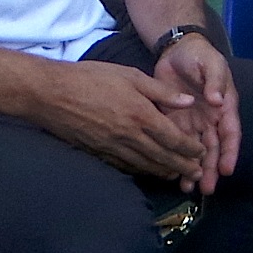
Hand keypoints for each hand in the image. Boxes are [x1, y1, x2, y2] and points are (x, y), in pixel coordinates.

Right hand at [32, 60, 206, 185]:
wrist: (51, 93)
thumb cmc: (92, 78)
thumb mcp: (131, 76)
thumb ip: (162, 91)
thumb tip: (189, 101)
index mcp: (141, 115)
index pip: (173, 138)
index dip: (190, 148)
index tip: (202, 153)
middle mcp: (129, 135)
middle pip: (162, 157)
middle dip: (182, 166)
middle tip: (197, 173)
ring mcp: (112, 146)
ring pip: (144, 164)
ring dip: (163, 171)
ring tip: (177, 175)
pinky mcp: (97, 152)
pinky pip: (124, 165)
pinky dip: (140, 170)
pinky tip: (147, 170)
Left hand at [154, 34, 241, 193]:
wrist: (177, 51)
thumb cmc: (200, 56)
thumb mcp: (211, 64)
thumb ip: (215, 81)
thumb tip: (218, 101)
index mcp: (225, 106)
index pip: (230, 133)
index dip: (229, 152)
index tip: (226, 170)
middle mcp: (211, 119)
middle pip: (213, 148)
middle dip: (210, 169)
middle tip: (206, 189)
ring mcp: (193, 122)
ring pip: (195, 150)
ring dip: (193, 169)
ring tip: (188, 187)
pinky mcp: (175, 121)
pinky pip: (175, 143)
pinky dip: (174, 158)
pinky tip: (171, 173)